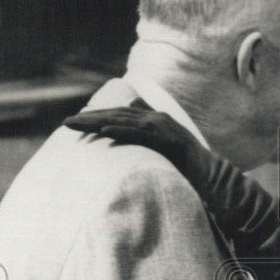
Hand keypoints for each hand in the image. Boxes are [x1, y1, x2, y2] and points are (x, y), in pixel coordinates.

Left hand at [64, 106, 196, 166]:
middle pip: (117, 116)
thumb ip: (150, 122)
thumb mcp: (166, 140)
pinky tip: (105, 132)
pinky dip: (122, 132)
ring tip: (77, 124)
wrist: (213, 174)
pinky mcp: (167, 141)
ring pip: (124, 122)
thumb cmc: (189, 162)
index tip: (75, 122)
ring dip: (98, 123)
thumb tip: (134, 106)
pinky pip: (140, 135)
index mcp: (154, 119)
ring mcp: (163, 129)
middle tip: (66, 123)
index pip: (119, 115)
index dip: (97, 116)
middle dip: (90, 119)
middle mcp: (157, 119)